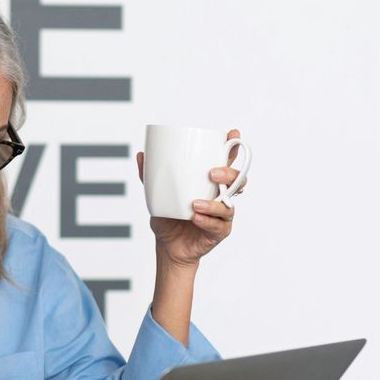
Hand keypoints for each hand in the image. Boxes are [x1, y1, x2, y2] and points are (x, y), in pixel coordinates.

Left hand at [137, 127, 241, 267]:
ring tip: (195, 203)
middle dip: (229, 173)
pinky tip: (196, 217)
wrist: (168, 246)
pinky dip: (207, 221)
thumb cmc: (169, 217)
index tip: (232, 134)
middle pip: (237, 180)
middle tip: (211, 173)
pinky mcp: (219, 232)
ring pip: (229, 205)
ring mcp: (222, 215)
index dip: (232, 147)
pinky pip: (219, 226)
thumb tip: (141, 155)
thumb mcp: (157, 195)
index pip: (226, 162)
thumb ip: (150, 177)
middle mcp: (220, 196)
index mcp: (210, 183)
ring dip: (214, 203)